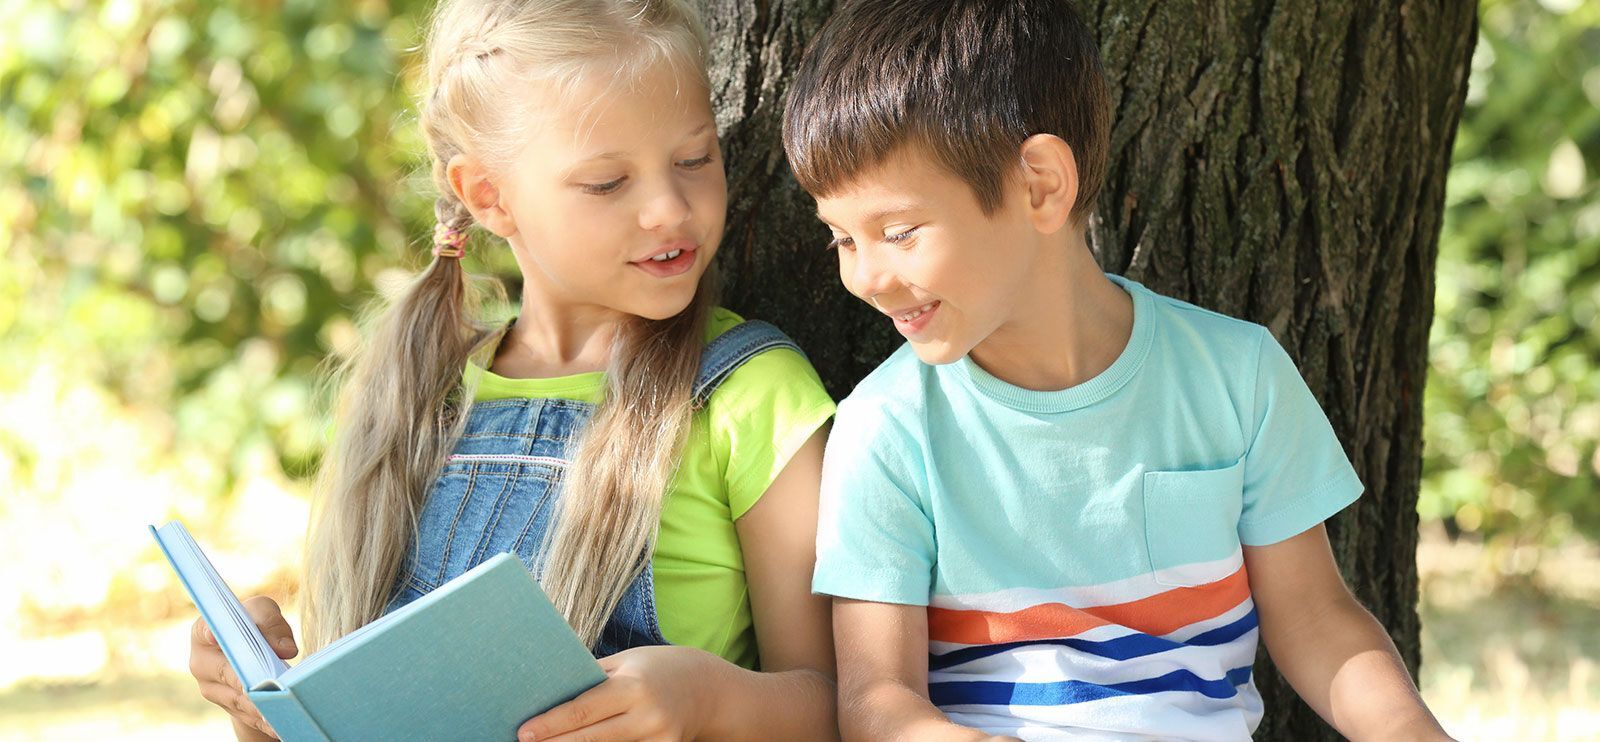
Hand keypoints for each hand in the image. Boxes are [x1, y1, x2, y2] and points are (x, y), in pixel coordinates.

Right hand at [188, 596, 298, 739]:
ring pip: (237, 699)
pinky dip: (264, 719)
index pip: (204, 630)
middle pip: (226, 672)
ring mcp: (212, 689)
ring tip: (280, 707)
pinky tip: (280, 723)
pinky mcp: (228, 707)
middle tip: (267, 686)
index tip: (216, 636)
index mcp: (204, 632)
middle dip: (248, 681)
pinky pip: (247, 715)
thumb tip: (285, 649)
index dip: (210, 633)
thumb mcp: (263, 613)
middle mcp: (202, 663)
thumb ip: (272, 624)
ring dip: (259, 704)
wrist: (253, 649)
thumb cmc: (255, 624)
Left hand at [519, 645, 719, 741]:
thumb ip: (593, 677)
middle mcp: (648, 716)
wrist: (709, 689)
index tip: (524, 733)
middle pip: (590, 739)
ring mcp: (659, 740)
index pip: (583, 709)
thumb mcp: (626, 662)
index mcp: (634, 686)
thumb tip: (549, 692)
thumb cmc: (658, 669)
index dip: (551, 724)